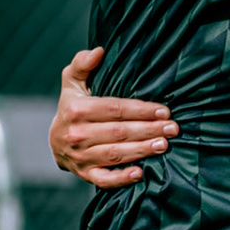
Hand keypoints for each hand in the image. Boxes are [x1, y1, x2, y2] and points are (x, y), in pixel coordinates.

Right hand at [50, 48, 178, 188]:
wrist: (56, 140)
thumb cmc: (72, 106)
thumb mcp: (72, 82)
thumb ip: (82, 63)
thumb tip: (99, 51)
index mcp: (77, 109)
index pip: (115, 109)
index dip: (141, 110)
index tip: (165, 110)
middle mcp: (77, 134)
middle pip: (119, 132)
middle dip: (148, 129)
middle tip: (173, 128)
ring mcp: (81, 156)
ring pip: (116, 154)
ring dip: (142, 150)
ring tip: (164, 145)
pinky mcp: (85, 174)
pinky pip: (104, 179)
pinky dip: (121, 178)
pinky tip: (140, 173)